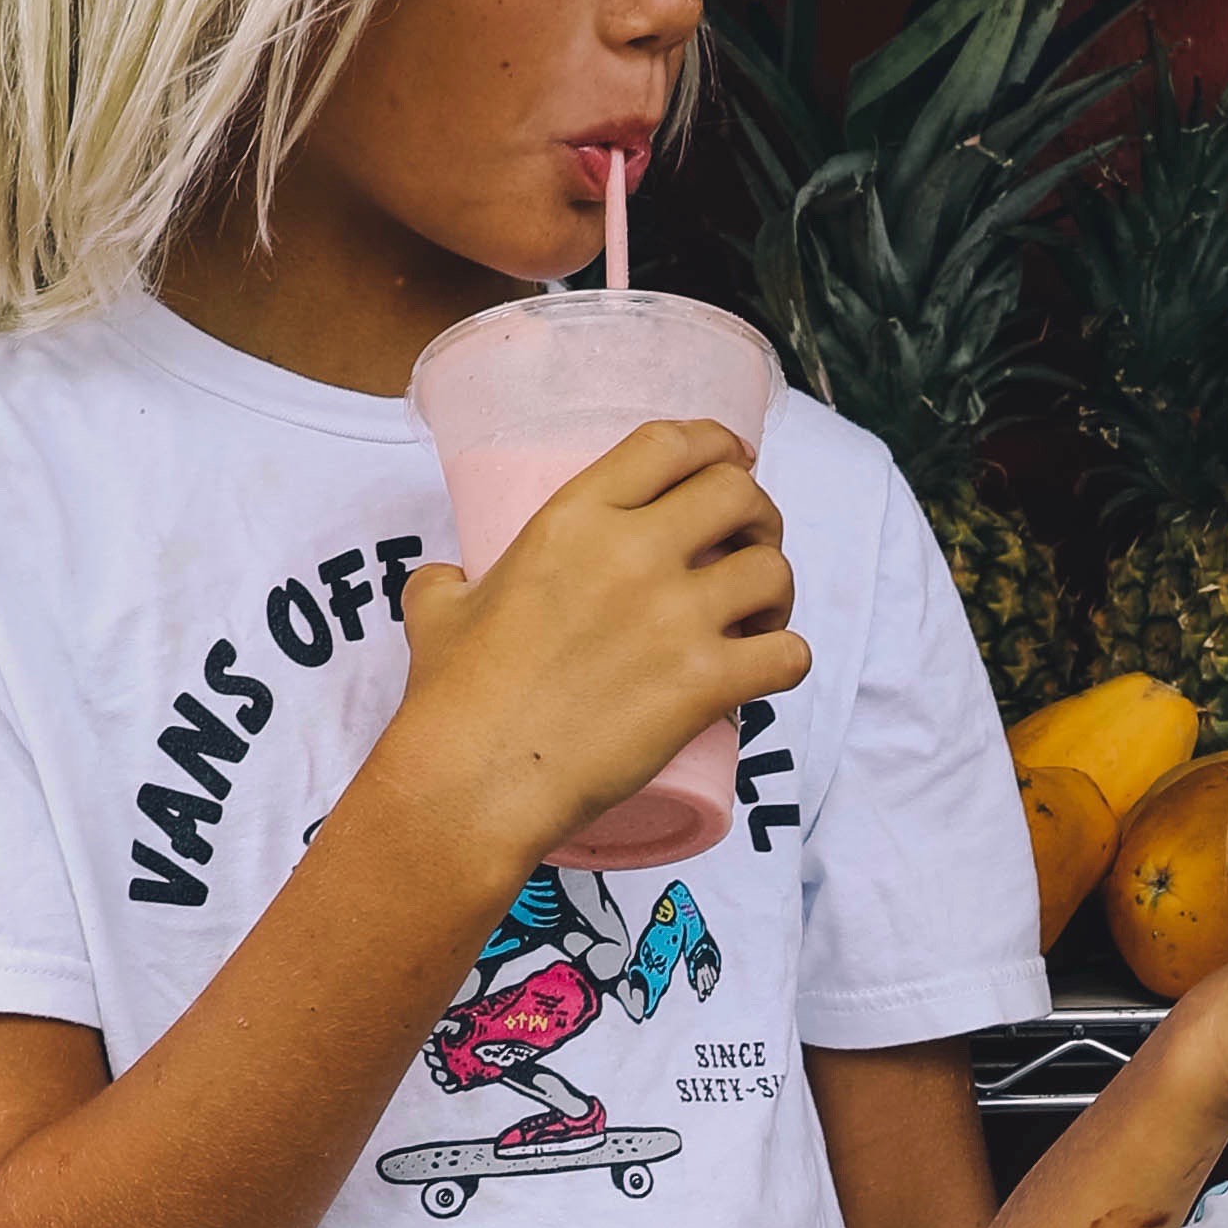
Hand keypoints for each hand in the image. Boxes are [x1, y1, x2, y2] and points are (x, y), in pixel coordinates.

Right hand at [387, 419, 808, 877]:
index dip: (714, 445)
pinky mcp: (704, 684)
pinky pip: (789, 653)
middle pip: (738, 493)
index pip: (671, 444)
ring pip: (774, 571)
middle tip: (745, 549)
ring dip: (776, 591)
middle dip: (755, 516)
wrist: (474, 783)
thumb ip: (450, 579)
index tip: (730, 463)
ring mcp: (675, 618)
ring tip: (756, 618)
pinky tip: (765, 670)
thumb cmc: (452, 700)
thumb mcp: (438, 610)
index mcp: (573, 519)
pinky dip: (787, 659)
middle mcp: (633, 553)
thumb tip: (450, 579)